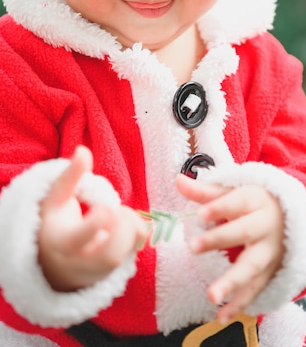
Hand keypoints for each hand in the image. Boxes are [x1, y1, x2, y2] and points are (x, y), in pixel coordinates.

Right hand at [38, 146, 146, 291]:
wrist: (54, 260)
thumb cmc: (55, 222)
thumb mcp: (56, 197)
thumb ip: (71, 175)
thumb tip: (83, 150)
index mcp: (60, 242)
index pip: (77, 241)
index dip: (95, 226)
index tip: (107, 208)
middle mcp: (78, 262)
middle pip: (106, 255)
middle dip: (120, 228)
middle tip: (116, 208)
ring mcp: (97, 270)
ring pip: (120, 257)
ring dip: (130, 229)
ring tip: (122, 212)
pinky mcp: (112, 269)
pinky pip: (131, 254)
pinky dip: (137, 234)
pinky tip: (129, 221)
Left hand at [176, 174, 284, 323]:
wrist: (291, 217)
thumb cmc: (252, 202)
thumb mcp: (232, 192)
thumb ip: (204, 191)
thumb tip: (178, 180)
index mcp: (255, 201)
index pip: (237, 202)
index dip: (219, 207)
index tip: (200, 214)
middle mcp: (265, 226)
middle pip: (244, 232)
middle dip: (219, 239)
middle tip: (193, 247)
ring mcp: (270, 251)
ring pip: (252, 267)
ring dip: (232, 282)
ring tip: (211, 296)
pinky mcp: (270, 272)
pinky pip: (255, 289)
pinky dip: (240, 304)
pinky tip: (221, 316)